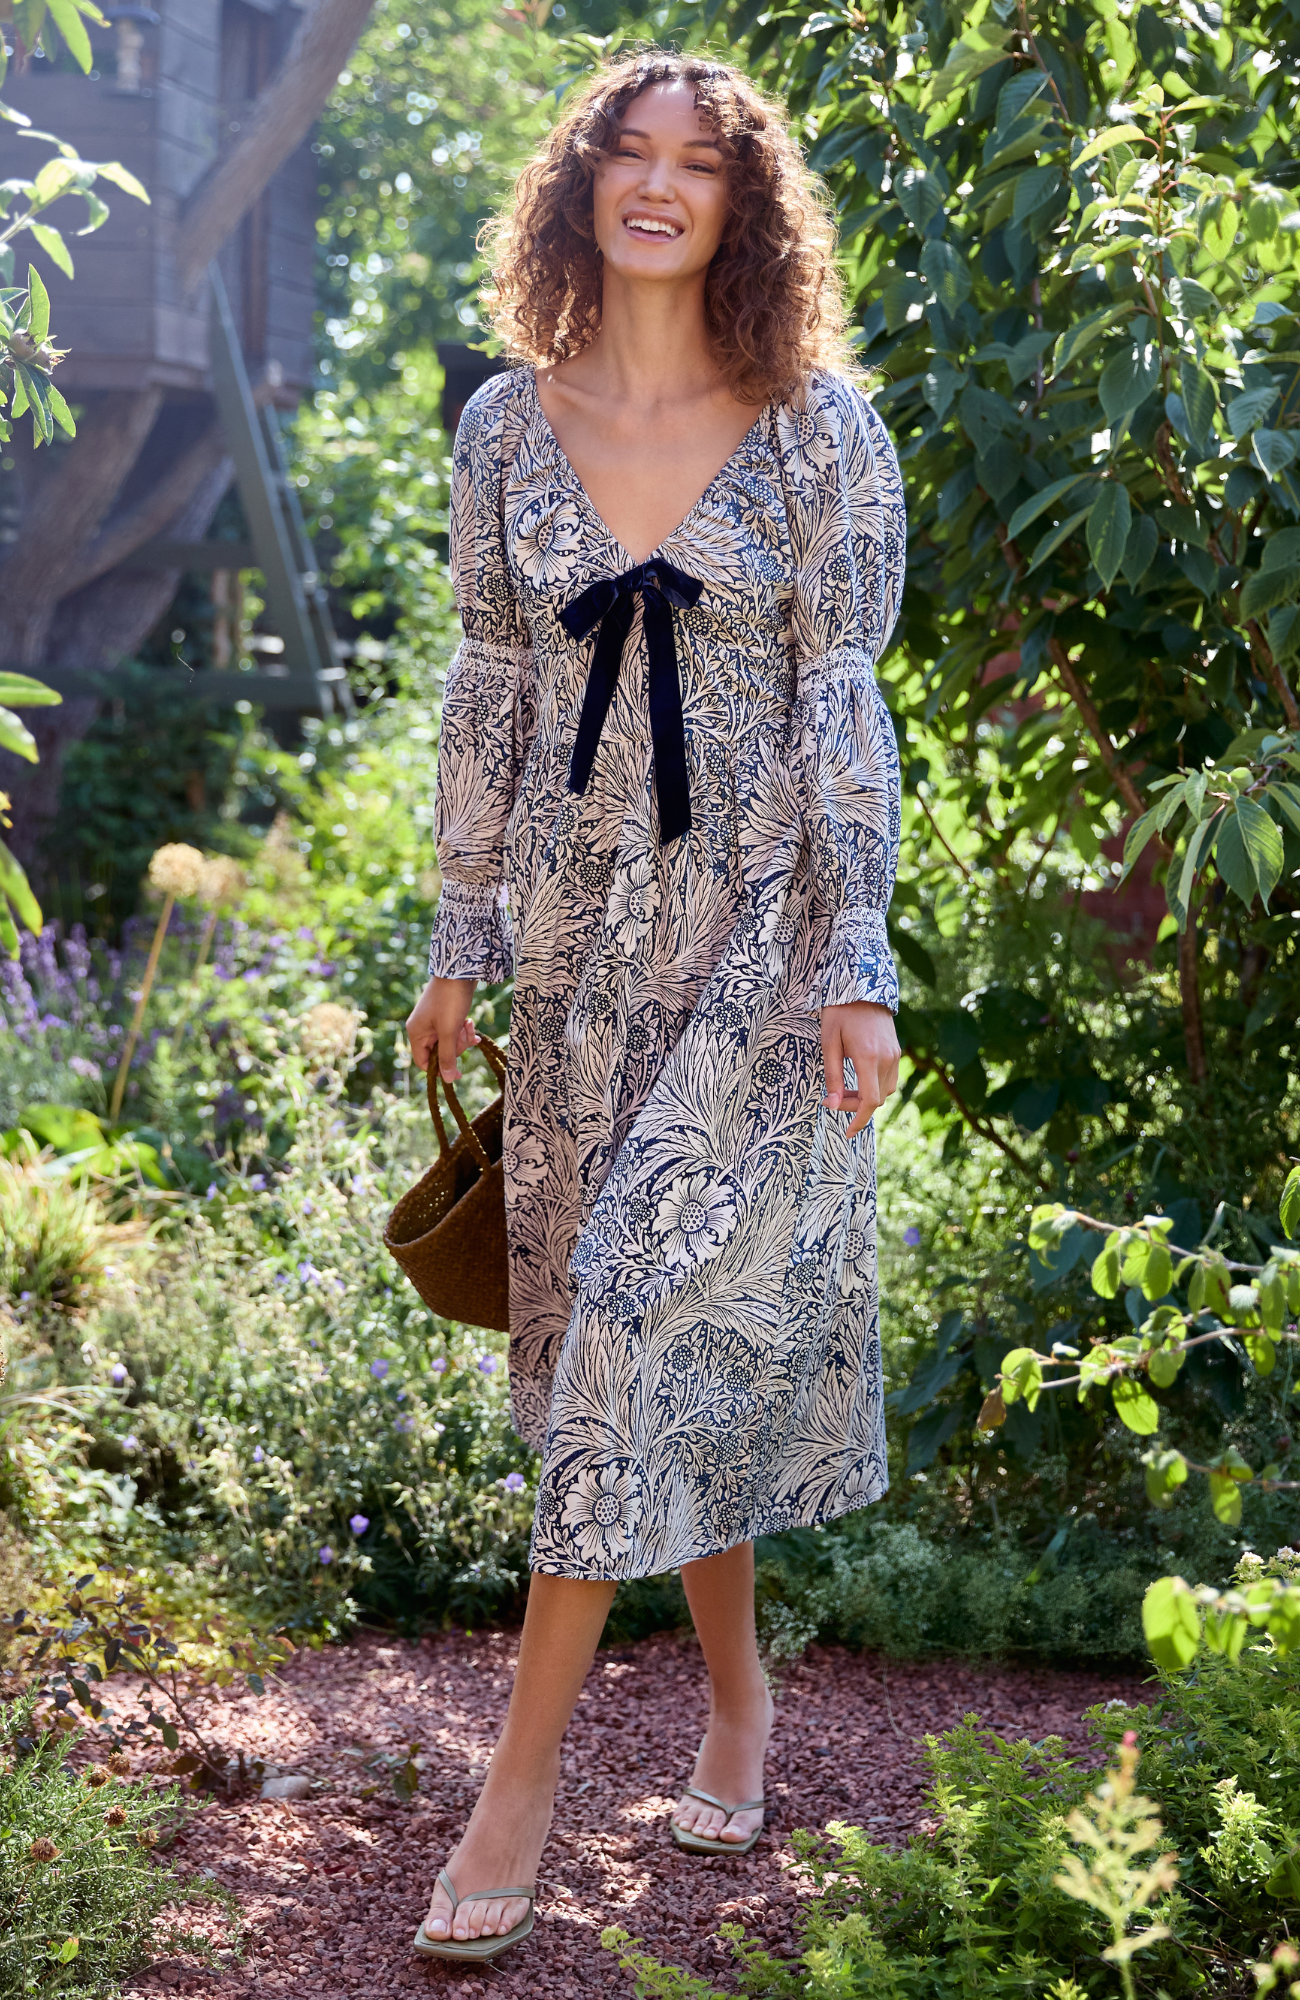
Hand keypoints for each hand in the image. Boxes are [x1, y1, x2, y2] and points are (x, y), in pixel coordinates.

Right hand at [406, 976, 479, 1082]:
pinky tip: (471, 1024)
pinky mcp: (444, 1014)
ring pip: (449, 1041)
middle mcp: (422, 1028)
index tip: (459, 1073)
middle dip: (456, 1047)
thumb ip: (448, 1056)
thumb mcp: (450, 1031)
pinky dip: (463, 1030)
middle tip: (466, 1037)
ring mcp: (433, 1021)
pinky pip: (453, 1030)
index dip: (440, 1069)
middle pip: (439, 1052)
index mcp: (416, 1033)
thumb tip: (447, 1080)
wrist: (459, 970)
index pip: (424, 1062)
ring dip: (462, 1038)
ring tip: (470, 1026)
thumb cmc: (450, 1000)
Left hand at [821, 1001, 899, 1138]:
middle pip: (877, 1099)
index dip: (859, 1120)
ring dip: (867, 1097)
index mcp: (868, 1057)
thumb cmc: (839, 1013)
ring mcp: (895, 1054)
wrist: (862, 986)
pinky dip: (876, 1086)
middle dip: (856, 1106)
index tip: (847, 1132)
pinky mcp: (897, 1050)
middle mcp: (887, 1058)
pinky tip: (859, 1079)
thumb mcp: (829, 1043)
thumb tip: (833, 1105)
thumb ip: (832, 1076)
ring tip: (846, 1090)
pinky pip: (890, 1079)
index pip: (870, 1101)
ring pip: (886, 1091)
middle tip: (834, 1099)